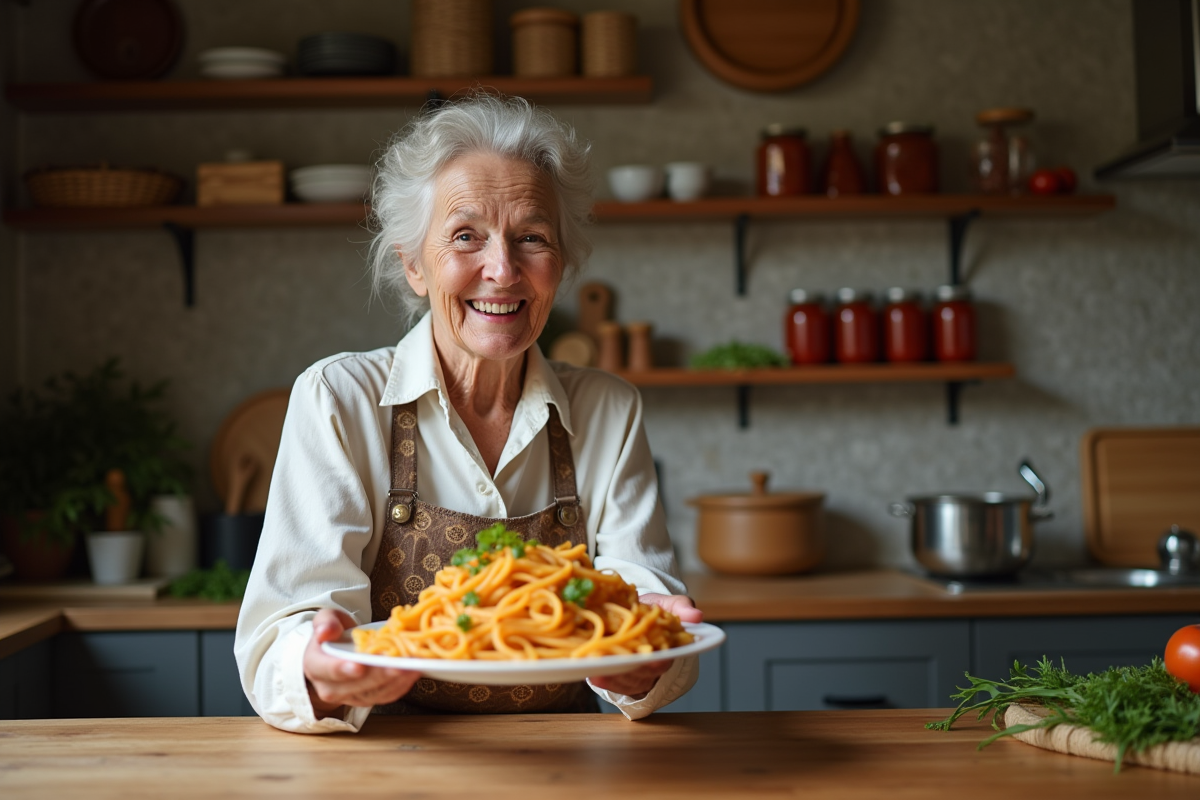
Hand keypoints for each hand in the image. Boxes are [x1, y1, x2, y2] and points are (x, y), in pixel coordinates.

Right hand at [303, 608, 419, 717]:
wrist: (336, 651)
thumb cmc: (333, 633)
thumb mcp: (326, 619)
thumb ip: (325, 623)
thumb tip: (325, 633)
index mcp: (316, 666)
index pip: (328, 670)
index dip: (343, 669)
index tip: (359, 666)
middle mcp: (330, 687)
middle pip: (356, 685)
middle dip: (379, 676)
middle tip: (399, 665)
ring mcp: (350, 696)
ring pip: (374, 693)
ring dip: (395, 682)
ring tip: (413, 667)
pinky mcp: (368, 699)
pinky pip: (386, 696)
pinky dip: (402, 686)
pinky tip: (414, 672)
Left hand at [588, 593, 702, 698]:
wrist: (630, 614)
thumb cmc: (650, 610)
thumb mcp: (666, 603)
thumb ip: (681, 606)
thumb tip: (696, 615)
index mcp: (668, 651)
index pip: (664, 661)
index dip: (657, 662)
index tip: (650, 659)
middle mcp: (652, 669)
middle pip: (642, 675)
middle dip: (628, 669)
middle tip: (613, 660)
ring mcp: (635, 676)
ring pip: (625, 681)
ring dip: (611, 675)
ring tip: (596, 663)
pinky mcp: (618, 679)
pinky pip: (611, 684)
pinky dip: (602, 678)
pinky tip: (592, 671)